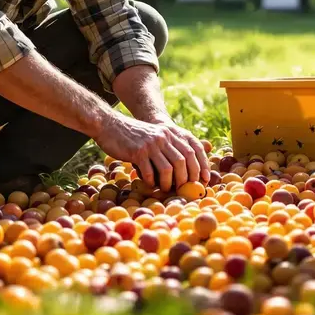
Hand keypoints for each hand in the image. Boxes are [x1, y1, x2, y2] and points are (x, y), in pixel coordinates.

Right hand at [94, 114, 209, 192]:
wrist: (110, 124)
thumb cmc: (133, 135)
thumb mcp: (155, 135)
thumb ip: (168, 147)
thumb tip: (184, 167)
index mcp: (170, 132)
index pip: (193, 149)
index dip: (202, 165)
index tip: (205, 180)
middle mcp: (164, 136)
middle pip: (184, 161)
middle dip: (187, 178)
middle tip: (184, 189)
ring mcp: (151, 144)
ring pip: (168, 168)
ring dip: (168, 183)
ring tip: (165, 189)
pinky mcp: (138, 151)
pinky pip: (149, 171)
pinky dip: (151, 181)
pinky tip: (149, 184)